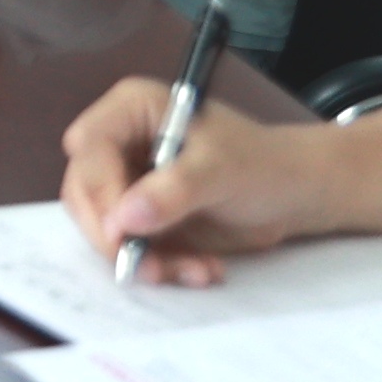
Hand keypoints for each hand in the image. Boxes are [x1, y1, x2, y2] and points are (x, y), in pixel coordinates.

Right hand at [57, 81, 334, 282]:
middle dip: (115, 234)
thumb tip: (124, 220)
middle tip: (149, 268)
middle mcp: (121, 142)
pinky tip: (200, 270)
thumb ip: (172, 192)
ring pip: (104, 225)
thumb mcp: (220, 172)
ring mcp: (129, 181)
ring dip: (144, 257)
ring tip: (195, 271)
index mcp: (132, 110)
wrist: (296, 195)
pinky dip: (162, 266)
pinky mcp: (142, 217)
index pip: (90, 147)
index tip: (120, 233)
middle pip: (85, 189)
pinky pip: (131, 247)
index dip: (98, 189)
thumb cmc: (262, 164)